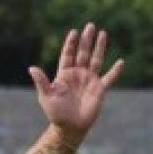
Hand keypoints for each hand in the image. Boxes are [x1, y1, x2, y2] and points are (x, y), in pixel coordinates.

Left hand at [28, 23, 124, 143]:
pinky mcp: (99, 90)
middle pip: (83, 53)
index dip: (71, 44)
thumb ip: (41, 81)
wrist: (69, 128)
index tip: (74, 32)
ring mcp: (89, 80)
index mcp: (65, 74)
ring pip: (96, 60)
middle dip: (86, 40)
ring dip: (99, 47)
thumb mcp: (46, 96)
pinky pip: (109, 78)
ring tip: (103, 33)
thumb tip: (31, 68)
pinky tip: (121, 62)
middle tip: (90, 25)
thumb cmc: (56, 113)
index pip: (68, 55)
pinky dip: (115, 71)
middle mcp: (78, 74)